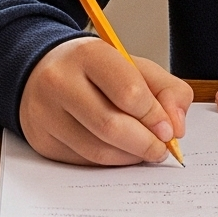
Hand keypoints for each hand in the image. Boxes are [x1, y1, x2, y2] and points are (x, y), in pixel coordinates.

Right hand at [17, 36, 192, 166]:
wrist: (41, 72)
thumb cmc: (95, 70)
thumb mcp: (133, 65)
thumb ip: (166, 90)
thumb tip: (176, 127)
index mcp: (87, 54)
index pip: (129, 92)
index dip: (155, 117)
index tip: (169, 130)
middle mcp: (59, 82)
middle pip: (111, 126)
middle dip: (145, 144)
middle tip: (161, 149)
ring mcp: (45, 114)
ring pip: (97, 150)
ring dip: (129, 157)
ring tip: (143, 150)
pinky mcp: (42, 140)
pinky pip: (84, 162)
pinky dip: (109, 162)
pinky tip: (119, 151)